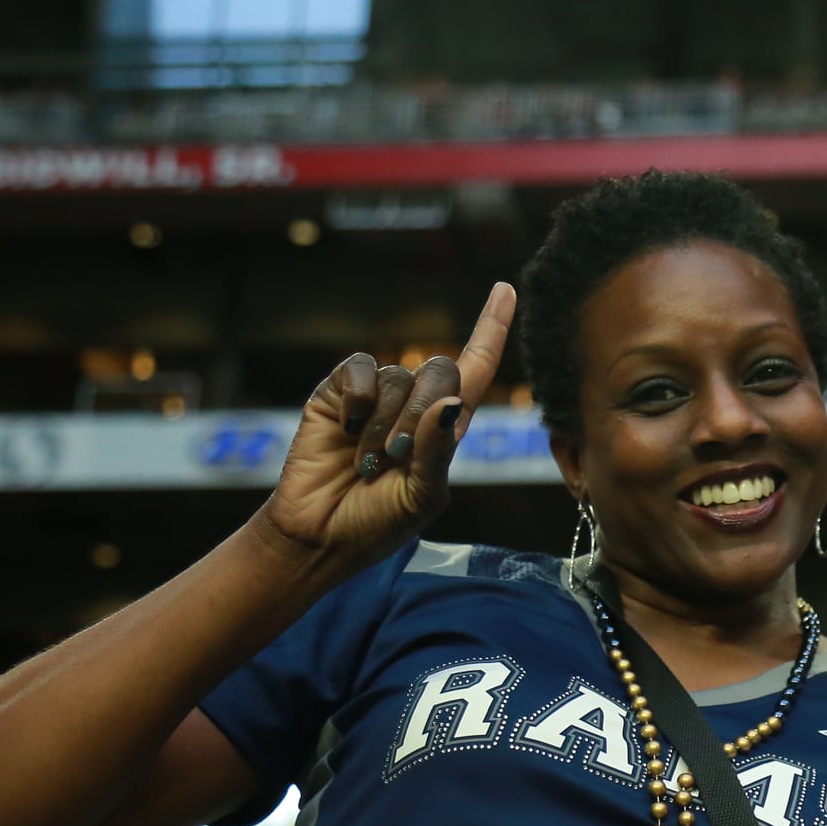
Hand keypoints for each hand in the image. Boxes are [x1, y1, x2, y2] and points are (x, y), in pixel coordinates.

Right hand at [257, 282, 516, 567]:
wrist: (320, 536)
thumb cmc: (377, 523)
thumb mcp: (421, 499)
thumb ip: (438, 454)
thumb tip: (447, 404)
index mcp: (446, 427)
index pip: (476, 369)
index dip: (490, 330)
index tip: (506, 289)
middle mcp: (414, 404)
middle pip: (442, 368)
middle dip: (424, 414)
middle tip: (398, 457)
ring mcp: (376, 396)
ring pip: (399, 376)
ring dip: (386, 424)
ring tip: (368, 462)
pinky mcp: (338, 393)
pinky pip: (361, 370)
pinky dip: (359, 400)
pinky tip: (348, 431)